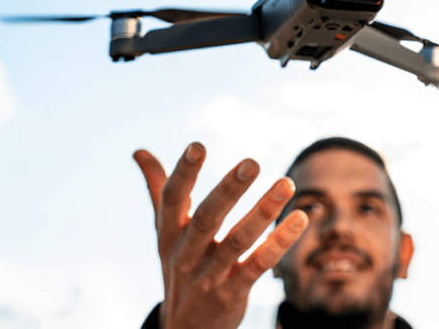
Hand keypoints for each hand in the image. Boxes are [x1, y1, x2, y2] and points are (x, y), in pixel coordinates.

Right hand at [134, 143, 308, 328]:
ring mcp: (209, 275)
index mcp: (169, 234)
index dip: (183, 173)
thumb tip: (139, 151)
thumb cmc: (179, 265)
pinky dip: (279, 242)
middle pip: (207, 218)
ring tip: (286, 184)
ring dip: (263, 211)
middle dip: (229, 190)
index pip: (173, 199)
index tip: (198, 145)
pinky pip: (258, 265)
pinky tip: (299, 219)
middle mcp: (186, 254)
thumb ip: (157, 189)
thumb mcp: (164, 231)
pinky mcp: (232, 293)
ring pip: (238, 241)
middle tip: (252, 162)